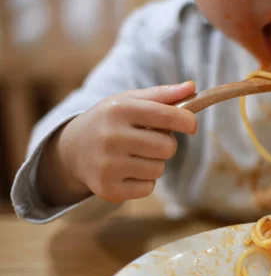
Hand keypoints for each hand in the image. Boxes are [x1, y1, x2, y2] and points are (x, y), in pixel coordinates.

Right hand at [38, 81, 196, 204]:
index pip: (167, 116)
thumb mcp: (130, 101)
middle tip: (149, 141)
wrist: (72, 149)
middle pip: (167, 147)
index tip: (191, 125)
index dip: (187, 121)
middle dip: (166, 144)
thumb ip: (163, 95)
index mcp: (119, 110)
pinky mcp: (107, 188)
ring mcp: (107, 165)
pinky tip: (128, 171)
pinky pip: (148, 188)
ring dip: (154, 164)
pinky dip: (144, 182)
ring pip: (159, 169)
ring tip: (135, 155)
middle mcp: (111, 136)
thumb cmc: (111, 121)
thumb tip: (192, 87)